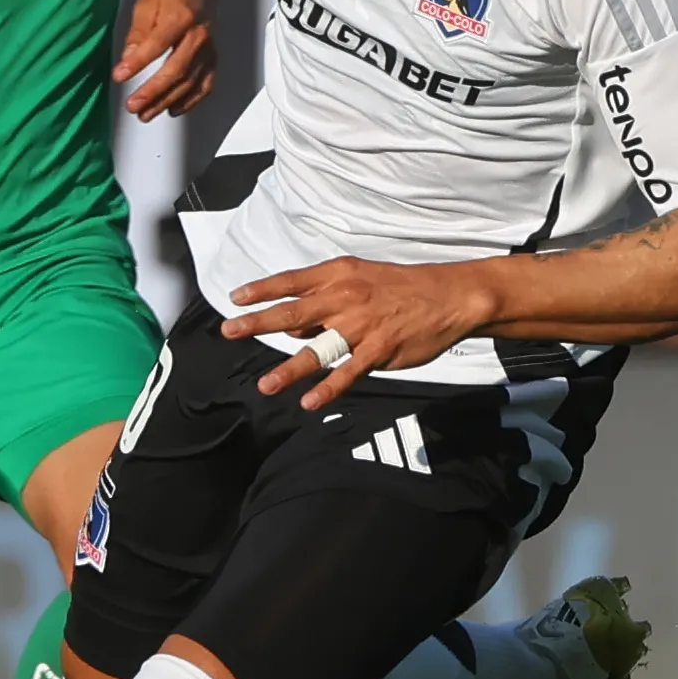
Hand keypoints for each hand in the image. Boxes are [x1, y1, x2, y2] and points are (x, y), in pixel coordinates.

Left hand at [116, 0, 215, 119]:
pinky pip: (205, 85)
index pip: (157, 44)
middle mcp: (199, 35)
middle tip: (133, 106)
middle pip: (177, 69)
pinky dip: (190, 101)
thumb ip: (138, 33)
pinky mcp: (213, 59)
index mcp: (181, 16)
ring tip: (145, 114)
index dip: (138, 62)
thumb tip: (127, 60)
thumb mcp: (147, 5)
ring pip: (190, 82)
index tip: (119, 76)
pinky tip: (173, 110)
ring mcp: (209, 49)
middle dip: (153, 91)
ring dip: (167, 101)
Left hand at [223, 258, 494, 408]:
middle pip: (293, 312)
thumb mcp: (360, 279)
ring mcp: (362, 326)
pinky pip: (348, 373)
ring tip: (265, 385)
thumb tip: (291, 327)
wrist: (448, 296)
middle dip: (258, 323)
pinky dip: (328, 388)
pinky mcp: (379, 350)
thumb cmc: (401, 287)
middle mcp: (345, 298)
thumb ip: (324, 301)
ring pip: (318, 349)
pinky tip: (309, 402)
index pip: (292, 281)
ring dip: (289, 368)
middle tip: (229, 331)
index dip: (262, 289)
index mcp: (339, 276)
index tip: (235, 298)